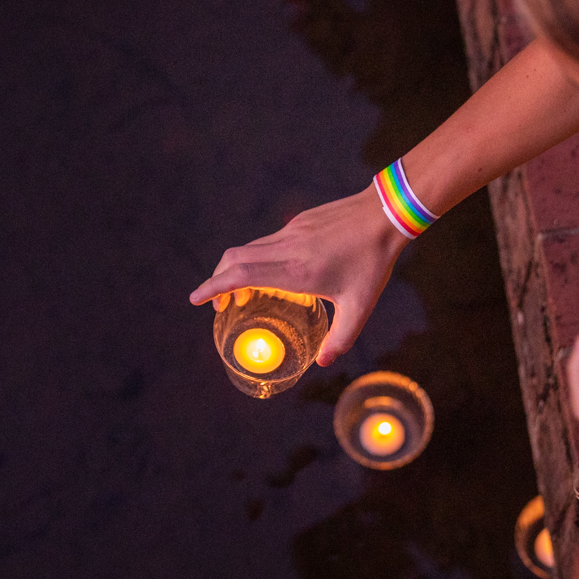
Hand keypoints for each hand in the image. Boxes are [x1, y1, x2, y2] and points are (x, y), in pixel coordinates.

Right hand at [189, 184, 409, 365]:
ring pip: (248, 249)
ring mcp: (290, 233)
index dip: (213, 287)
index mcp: (295, 272)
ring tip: (241, 294)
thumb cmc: (372, 262)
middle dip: (217, 281)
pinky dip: (254, 259)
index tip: (195, 299)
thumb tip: (322, 363)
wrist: (383, 215)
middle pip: (233, 260)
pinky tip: (270, 274)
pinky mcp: (298, 224)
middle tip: (216, 304)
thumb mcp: (360, 307)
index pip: (240, 276)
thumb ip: (340, 338)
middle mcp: (286, 249)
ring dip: (235, 270)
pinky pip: (266, 242)